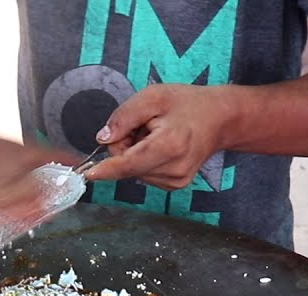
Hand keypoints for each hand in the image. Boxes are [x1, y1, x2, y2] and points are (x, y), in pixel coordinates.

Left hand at [84, 84, 231, 190]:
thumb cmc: (188, 104)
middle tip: (143, 127)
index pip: (127, 164)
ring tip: (157, 135)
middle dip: (124, 147)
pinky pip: (145, 175)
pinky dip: (145, 161)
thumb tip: (103, 139)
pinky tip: (161, 146)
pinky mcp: (176, 185)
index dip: (104, 168)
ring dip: (136, 154)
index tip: (86, 174)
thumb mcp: (153, 97)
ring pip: (134, 172)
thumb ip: (124, 117)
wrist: (221, 119)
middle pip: (126, 167)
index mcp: (169, 146)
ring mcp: (176, 180)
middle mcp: (173, 169)